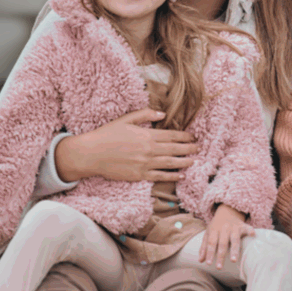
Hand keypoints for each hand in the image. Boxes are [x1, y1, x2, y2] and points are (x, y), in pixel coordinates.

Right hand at [56, 108, 198, 181]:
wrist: (91, 154)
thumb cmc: (107, 134)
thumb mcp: (126, 119)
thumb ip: (146, 115)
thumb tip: (163, 114)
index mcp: (147, 135)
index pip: (172, 136)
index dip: (185, 136)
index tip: (193, 136)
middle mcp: (149, 150)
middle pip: (175, 150)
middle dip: (189, 149)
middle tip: (199, 148)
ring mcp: (145, 164)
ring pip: (170, 163)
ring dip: (185, 162)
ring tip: (195, 161)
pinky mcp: (139, 175)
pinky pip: (160, 176)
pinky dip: (172, 176)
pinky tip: (181, 175)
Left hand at [200, 204, 254, 268]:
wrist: (226, 211)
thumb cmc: (216, 226)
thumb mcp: (208, 233)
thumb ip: (204, 246)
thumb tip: (200, 261)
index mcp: (214, 230)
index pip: (211, 242)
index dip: (209, 253)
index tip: (209, 264)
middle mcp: (224, 228)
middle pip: (222, 243)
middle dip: (221, 255)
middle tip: (219, 267)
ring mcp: (234, 227)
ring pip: (234, 239)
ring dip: (234, 249)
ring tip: (234, 260)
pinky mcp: (243, 226)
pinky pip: (247, 228)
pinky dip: (250, 230)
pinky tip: (253, 234)